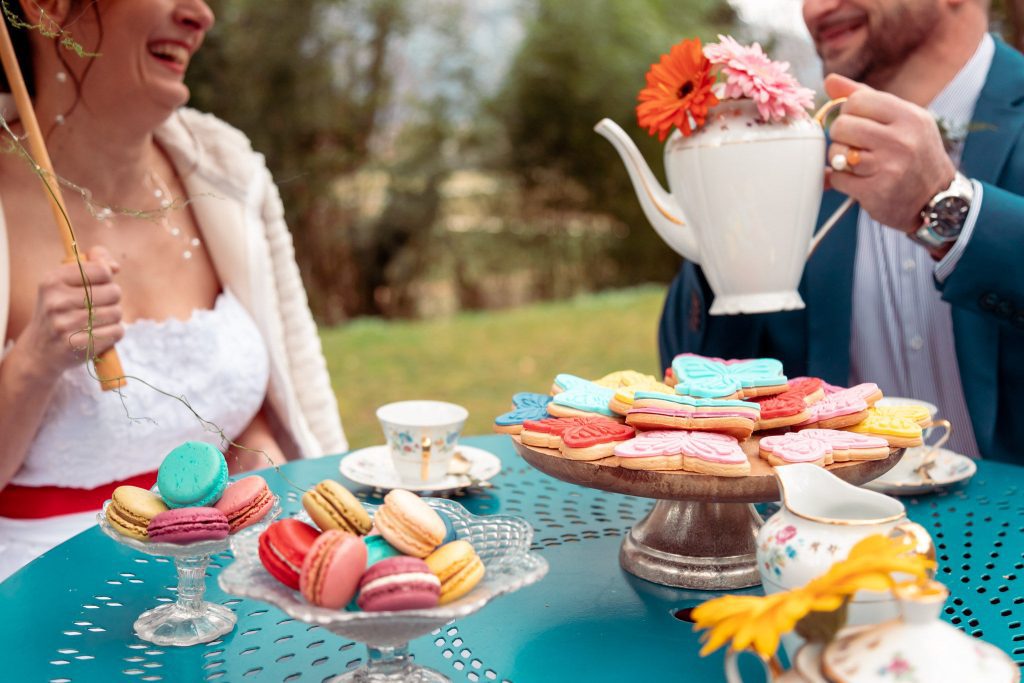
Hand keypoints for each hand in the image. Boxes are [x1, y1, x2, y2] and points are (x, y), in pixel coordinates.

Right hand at [19, 246, 123, 377]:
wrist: (38, 350)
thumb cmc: (60, 309)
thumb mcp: (65, 282)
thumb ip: (93, 265)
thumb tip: (114, 267)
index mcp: (53, 281)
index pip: (102, 270)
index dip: (107, 277)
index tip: (98, 283)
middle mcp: (57, 301)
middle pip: (114, 292)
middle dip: (112, 298)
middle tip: (97, 305)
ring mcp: (66, 325)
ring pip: (117, 313)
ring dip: (113, 317)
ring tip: (96, 320)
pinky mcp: (78, 346)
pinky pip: (116, 332)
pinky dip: (113, 332)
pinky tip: (98, 334)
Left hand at [824, 74, 955, 232]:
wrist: (935, 199)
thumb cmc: (914, 154)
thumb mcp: (901, 120)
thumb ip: (866, 97)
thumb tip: (829, 80)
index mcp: (909, 116)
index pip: (856, 100)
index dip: (849, 112)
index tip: (859, 123)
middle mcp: (901, 139)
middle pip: (841, 126)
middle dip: (841, 136)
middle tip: (855, 146)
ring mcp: (889, 166)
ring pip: (836, 153)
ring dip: (839, 160)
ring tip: (857, 164)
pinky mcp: (876, 191)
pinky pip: (837, 178)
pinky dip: (841, 181)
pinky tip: (858, 181)